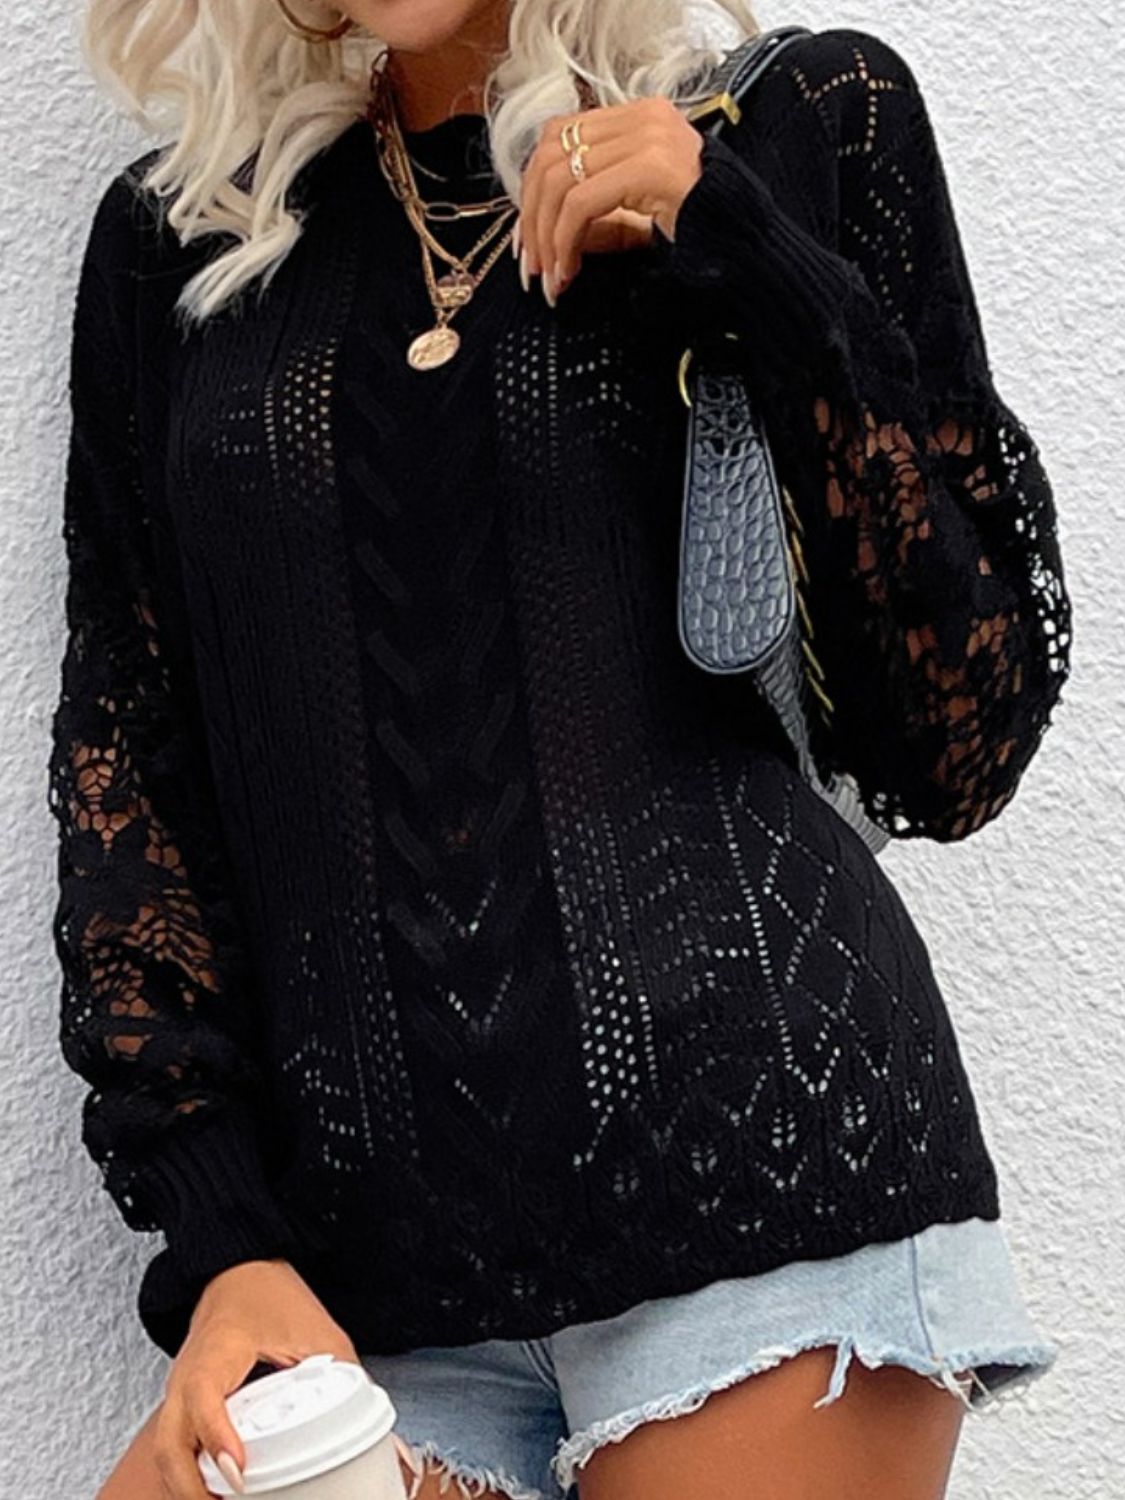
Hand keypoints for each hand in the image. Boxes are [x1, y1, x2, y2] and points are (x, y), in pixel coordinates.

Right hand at [151, 1258, 360, 1498]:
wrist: (238, 1272)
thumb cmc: (268, 1295)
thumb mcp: (314, 1328)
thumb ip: (340, 1368)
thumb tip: (368, 1412)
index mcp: (217, 1350)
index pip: (204, 1398)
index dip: (218, 1439)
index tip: (239, 1474)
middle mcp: (186, 1376)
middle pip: (169, 1445)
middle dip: (191, 1490)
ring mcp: (178, 1393)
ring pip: (165, 1455)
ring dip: (186, 1491)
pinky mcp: (183, 1407)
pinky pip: (174, 1451)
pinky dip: (188, 1480)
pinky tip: (215, 1497)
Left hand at [516, 96, 704, 297]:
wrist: (752, 244)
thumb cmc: (701, 231)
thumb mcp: (637, 210)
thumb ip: (594, 206)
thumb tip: (541, 231)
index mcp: (639, 118)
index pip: (560, 137)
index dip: (532, 190)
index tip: (529, 238)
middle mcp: (643, 117)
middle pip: (551, 156)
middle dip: (531, 217)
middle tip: (533, 266)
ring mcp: (648, 137)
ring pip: (560, 180)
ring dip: (546, 236)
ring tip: (550, 277)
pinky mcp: (650, 166)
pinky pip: (582, 202)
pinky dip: (565, 241)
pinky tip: (569, 270)